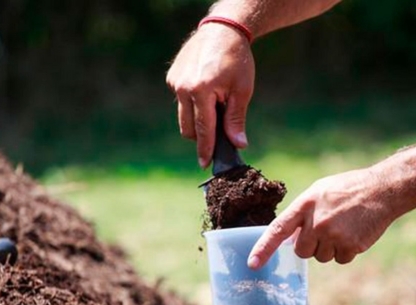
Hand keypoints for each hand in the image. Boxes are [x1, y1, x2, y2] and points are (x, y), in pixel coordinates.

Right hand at [166, 23, 254, 167]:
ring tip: (215, 108)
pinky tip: (206, 93)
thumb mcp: (242, 91)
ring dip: (197, 121)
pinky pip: (181, 102)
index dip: (205, 149)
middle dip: (202, 136)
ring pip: (183, 117)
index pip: (203, 129)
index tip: (204, 164)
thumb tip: (238, 145)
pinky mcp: (172, 77)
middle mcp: (183, 87)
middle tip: (219, 133)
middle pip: (189, 128)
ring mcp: (175, 82)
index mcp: (201, 90)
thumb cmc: (237, 60)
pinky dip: (193, 105)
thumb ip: (236, 120)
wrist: (223, 31)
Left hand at [248, 168, 402, 267]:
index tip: (252, 264)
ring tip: (343, 227)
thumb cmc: (346, 189)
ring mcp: (334, 235)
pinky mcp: (351, 246)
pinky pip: (340, 260)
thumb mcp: (318, 193)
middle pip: (301, 251)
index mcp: (304, 205)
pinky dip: (346, 251)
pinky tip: (354, 233)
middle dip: (311, 244)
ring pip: (321, 258)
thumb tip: (286, 239)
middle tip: (326, 227)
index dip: (263, 248)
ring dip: (329, 248)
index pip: (278, 230)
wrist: (382, 190)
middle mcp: (316, 222)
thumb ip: (300, 214)